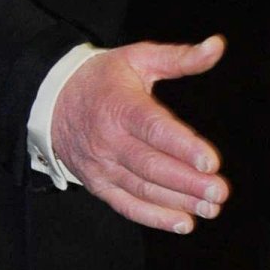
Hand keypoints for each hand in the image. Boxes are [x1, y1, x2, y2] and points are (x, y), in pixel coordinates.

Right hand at [51, 35, 229, 233]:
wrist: (50, 99)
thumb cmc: (102, 78)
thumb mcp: (137, 59)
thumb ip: (179, 57)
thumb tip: (217, 46)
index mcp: (120, 105)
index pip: (153, 129)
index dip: (182, 146)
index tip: (211, 161)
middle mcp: (108, 138)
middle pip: (151, 165)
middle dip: (188, 182)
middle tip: (220, 192)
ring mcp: (101, 164)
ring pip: (142, 188)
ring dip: (178, 201)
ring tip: (210, 208)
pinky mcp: (97, 183)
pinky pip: (126, 205)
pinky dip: (153, 217)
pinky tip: (183, 222)